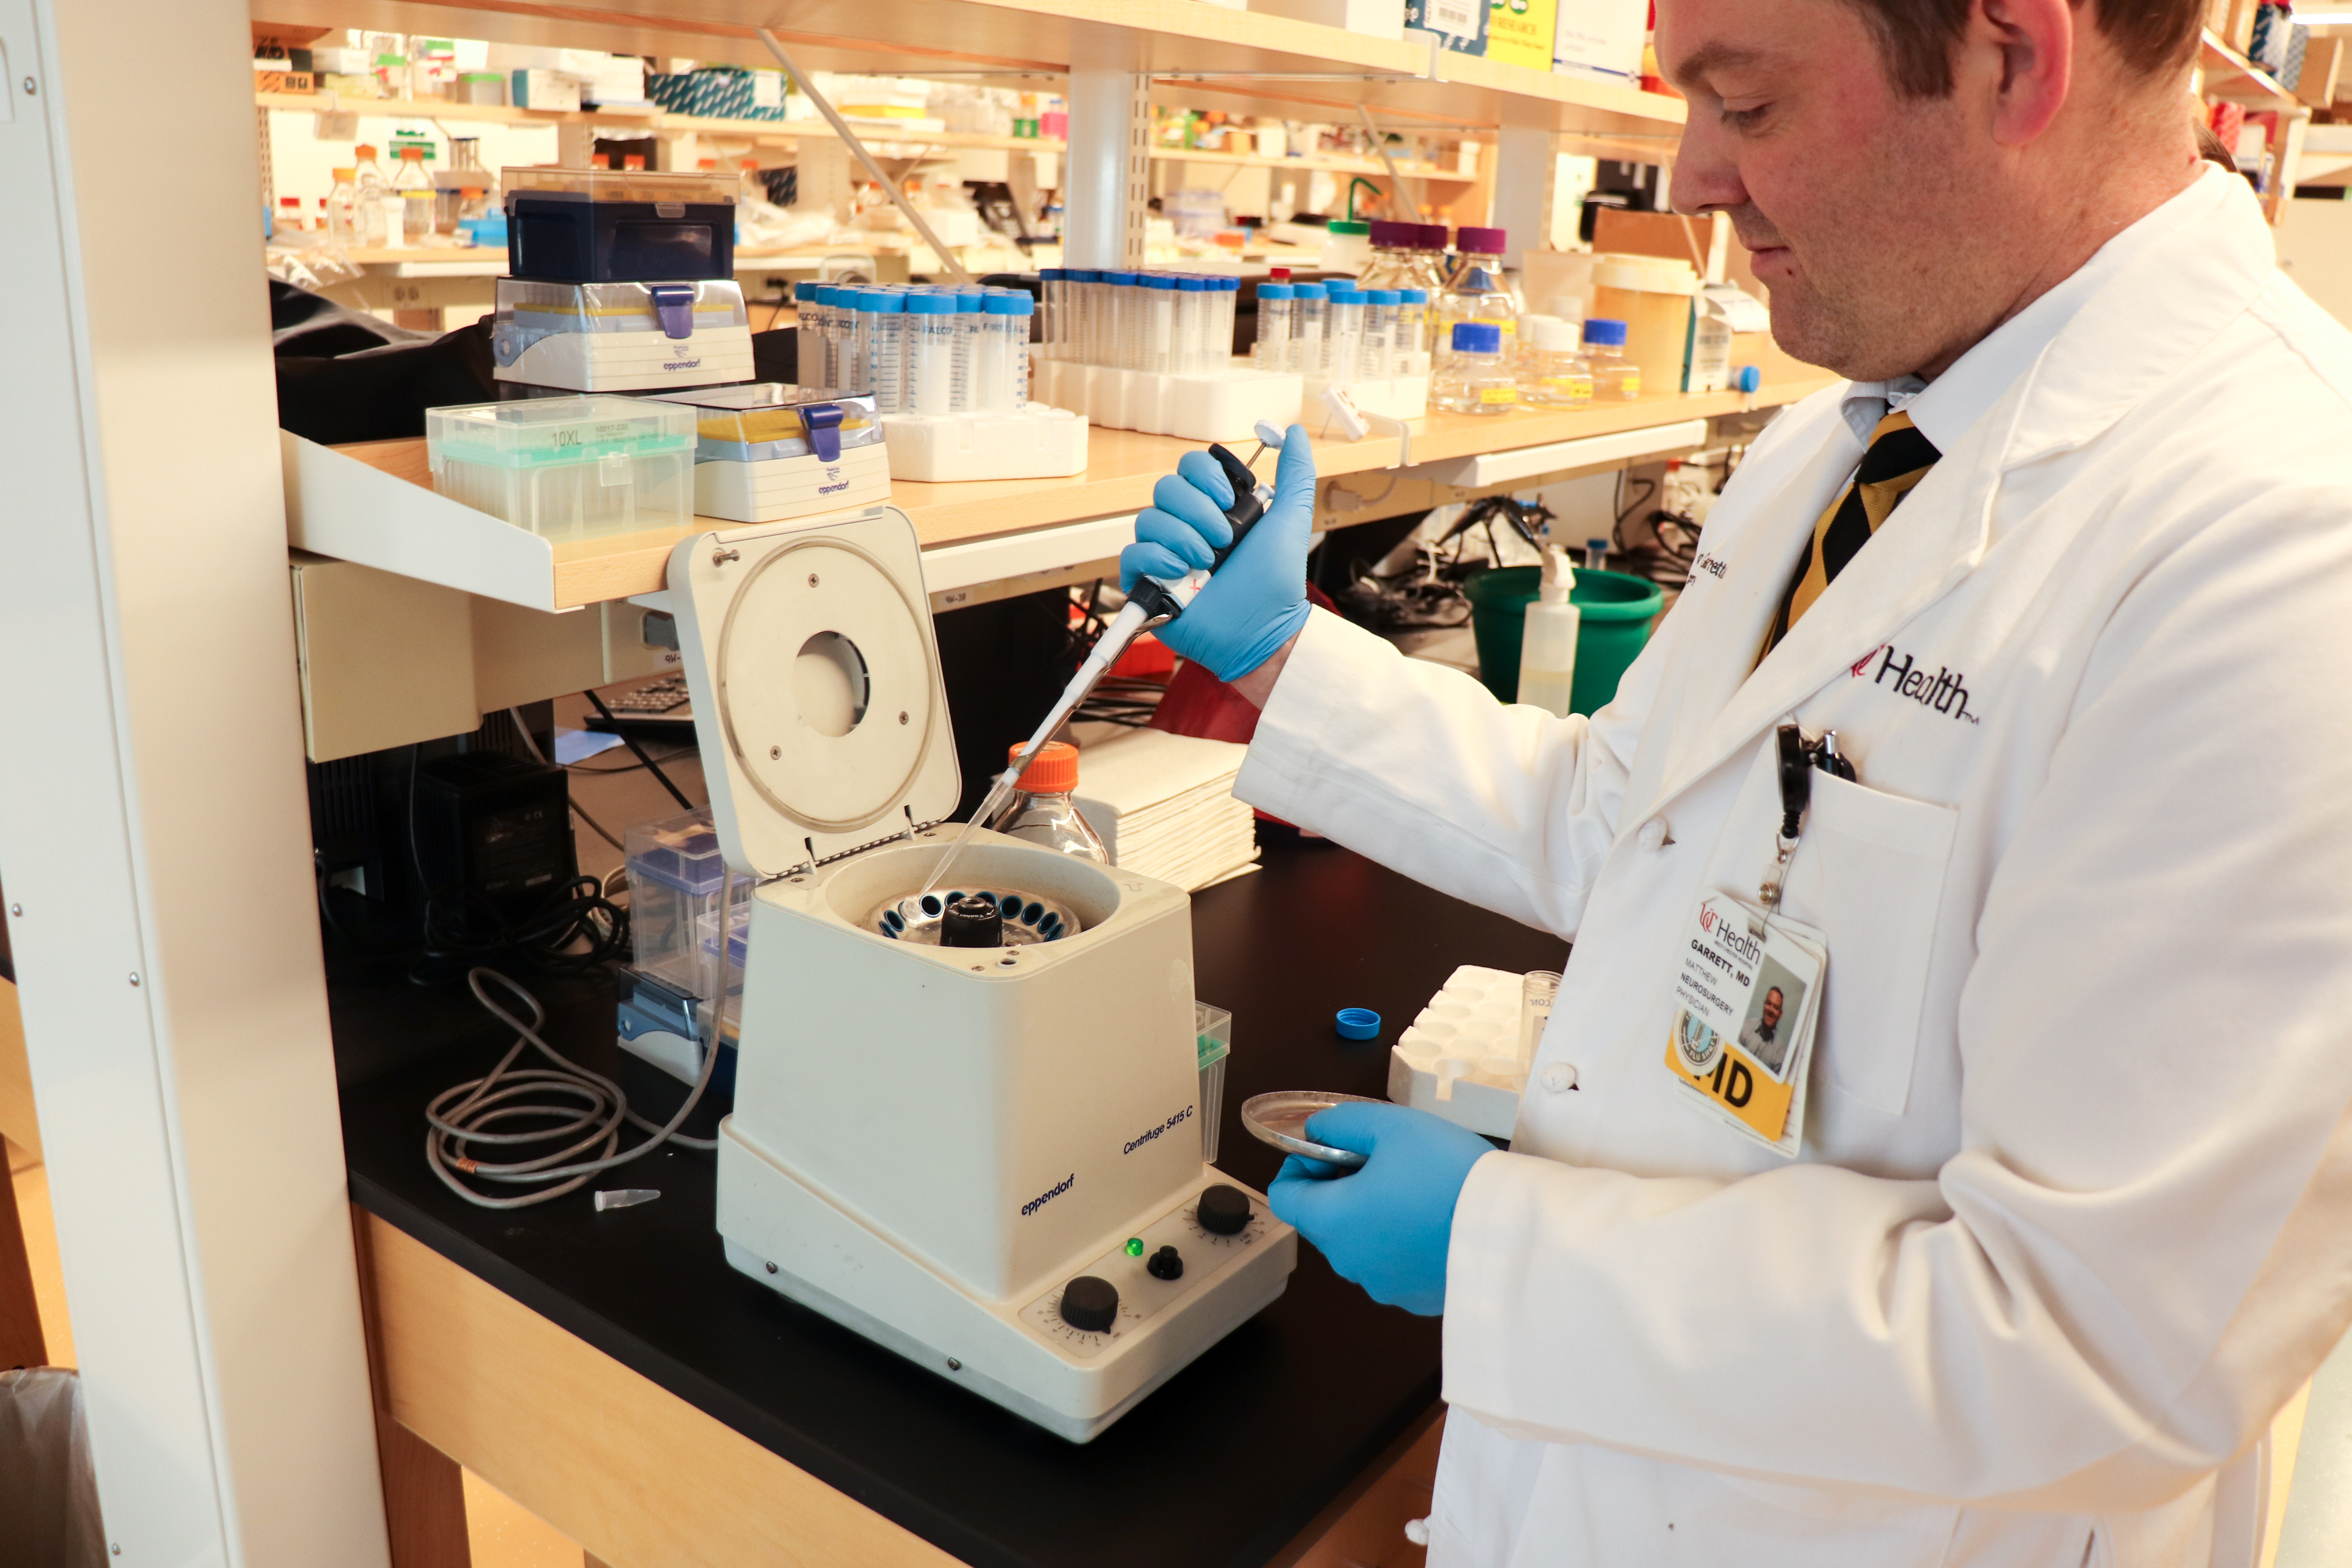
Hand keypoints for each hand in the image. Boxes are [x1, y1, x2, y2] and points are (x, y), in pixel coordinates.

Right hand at [1119, 423, 1314, 682]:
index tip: (1231, 499)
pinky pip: (1132, 553)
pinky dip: (1156, 557)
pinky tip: (1182, 572)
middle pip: (1166, 489)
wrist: (1263, 630)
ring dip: (1181, 536)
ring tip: (1208, 561)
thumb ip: (1295, 475)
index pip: (1190, 468)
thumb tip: (1296, 432)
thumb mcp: (1291, 520)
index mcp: (1213, 508)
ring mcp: (1164, 554)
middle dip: (1196, 510)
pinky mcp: (1148, 582)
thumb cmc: (1276, 582)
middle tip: (1223, 539)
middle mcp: (1186, 526)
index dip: (1205, 476)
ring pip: (1148, 518)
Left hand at [1267, 1102, 1492, 1315]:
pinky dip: (1399, 1239)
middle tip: (1381, 1159)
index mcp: (1332, 1220)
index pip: (1284, 1196)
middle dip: (1339, 1185)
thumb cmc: (1448, 1174)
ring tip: (1412, 1186)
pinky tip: (1432, 1217)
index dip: (1299, 1165)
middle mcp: (1348, 1261)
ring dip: (1369, 1213)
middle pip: (1320, 1219)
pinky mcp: (1414, 1297)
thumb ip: (1341, 1123)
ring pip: (1357, 1241)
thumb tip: (1317, 1132)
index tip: (1333, 1149)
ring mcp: (1382, 1285)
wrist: (1511, 1231)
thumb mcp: (1390, 1125)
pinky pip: (1391, 1262)